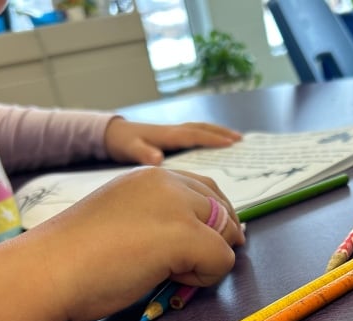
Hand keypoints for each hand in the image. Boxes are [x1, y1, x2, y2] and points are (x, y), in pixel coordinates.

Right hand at [35, 166, 245, 320]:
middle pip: (221, 206)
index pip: (204, 188)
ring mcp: (176, 206)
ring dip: (211, 258)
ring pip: (226, 231)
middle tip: (204, 266)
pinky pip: (222, 258)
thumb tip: (200, 240)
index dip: (215, 217)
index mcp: (149, 176)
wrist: (47, 270)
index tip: (214, 242)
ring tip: (174, 275)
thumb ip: (158, 220)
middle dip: (222, 237)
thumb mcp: (124, 221)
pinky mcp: (183, 234)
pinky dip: (207, 277)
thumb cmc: (75, 257)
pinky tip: (172, 282)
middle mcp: (166, 182)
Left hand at [104, 118, 241, 164]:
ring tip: (235, 138)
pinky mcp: (172, 137)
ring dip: (218, 132)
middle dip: (222, 133)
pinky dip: (208, 135)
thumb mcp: (130, 150)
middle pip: (202, 129)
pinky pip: (195, 134)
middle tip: (241, 139)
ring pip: (200, 129)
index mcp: (168, 135)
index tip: (230, 143)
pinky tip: (214, 142)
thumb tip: (158, 159)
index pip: (194, 135)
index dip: (212, 139)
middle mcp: (174, 131)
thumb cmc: (122, 143)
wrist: (112, 134)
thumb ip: (143, 153)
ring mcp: (174, 132)